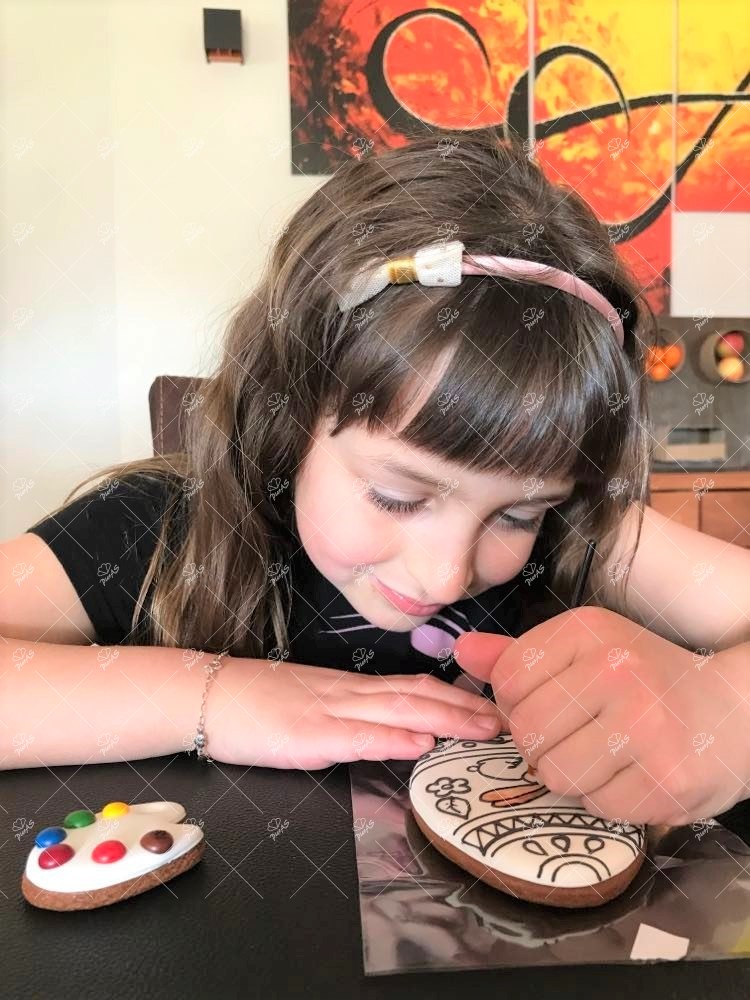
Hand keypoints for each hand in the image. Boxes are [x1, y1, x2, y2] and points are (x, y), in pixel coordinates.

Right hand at [205, 657, 502, 769]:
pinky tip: (420, 741)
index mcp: (349, 689)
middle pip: (417, 693)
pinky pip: (358, 735)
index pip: (413, 686)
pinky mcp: (308, 735)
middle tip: (507, 718)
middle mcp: (348, 694)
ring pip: (398, 708)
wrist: (207, 694)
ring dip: (446, 717)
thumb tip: (392, 726)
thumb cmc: (254, 704)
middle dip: (465, 706)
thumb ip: (350, 714)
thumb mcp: (310, 704)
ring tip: (483, 728)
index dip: (455, 694)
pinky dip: (393, 737)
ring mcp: (330, 711)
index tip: (490, 703)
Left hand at [454, 607, 749, 825]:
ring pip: (556, 775)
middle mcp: (616, 670)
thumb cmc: (649, 679)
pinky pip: (598, 806)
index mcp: (589, 631)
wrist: (738, 709)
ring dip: (575, 775)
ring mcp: (644, 726)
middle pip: (526, 732)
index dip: (517, 703)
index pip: (507, 680)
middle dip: (544, 744)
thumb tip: (460, 652)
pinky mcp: (666, 779)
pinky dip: (610, 799)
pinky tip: (636, 773)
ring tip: (609, 755)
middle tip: (582, 734)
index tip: (551, 703)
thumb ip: (520, 655)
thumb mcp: (587, 649)